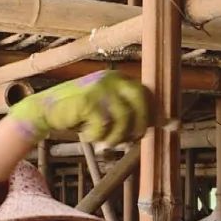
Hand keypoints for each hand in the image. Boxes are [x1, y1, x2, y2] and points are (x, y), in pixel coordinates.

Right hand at [8, 71, 152, 143]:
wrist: (44, 112)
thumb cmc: (81, 116)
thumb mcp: (112, 115)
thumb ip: (139, 117)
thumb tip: (175, 125)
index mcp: (119, 79)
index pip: (148, 95)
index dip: (156, 114)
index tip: (164, 129)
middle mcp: (111, 79)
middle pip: (141, 101)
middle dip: (138, 126)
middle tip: (127, 141)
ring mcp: (99, 88)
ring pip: (124, 119)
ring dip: (115, 137)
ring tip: (102, 142)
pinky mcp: (87, 100)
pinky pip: (104, 126)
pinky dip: (96, 136)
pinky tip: (85, 135)